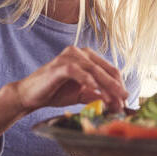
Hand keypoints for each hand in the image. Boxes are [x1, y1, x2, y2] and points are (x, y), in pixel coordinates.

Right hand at [13, 46, 128, 113]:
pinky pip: (78, 72)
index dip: (120, 85)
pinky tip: (96, 92)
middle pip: (105, 69)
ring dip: (106, 87)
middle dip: (117, 87)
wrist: (29, 96)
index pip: (110, 69)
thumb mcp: (82, 94)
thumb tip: (116, 103)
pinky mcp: (60, 65)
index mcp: (87, 56)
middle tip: (124, 101)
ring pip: (94, 70)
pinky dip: (89, 82)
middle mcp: (80, 52)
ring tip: (114, 101)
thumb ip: (98, 95)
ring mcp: (69, 56)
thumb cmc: (55, 93)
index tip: (126, 100)